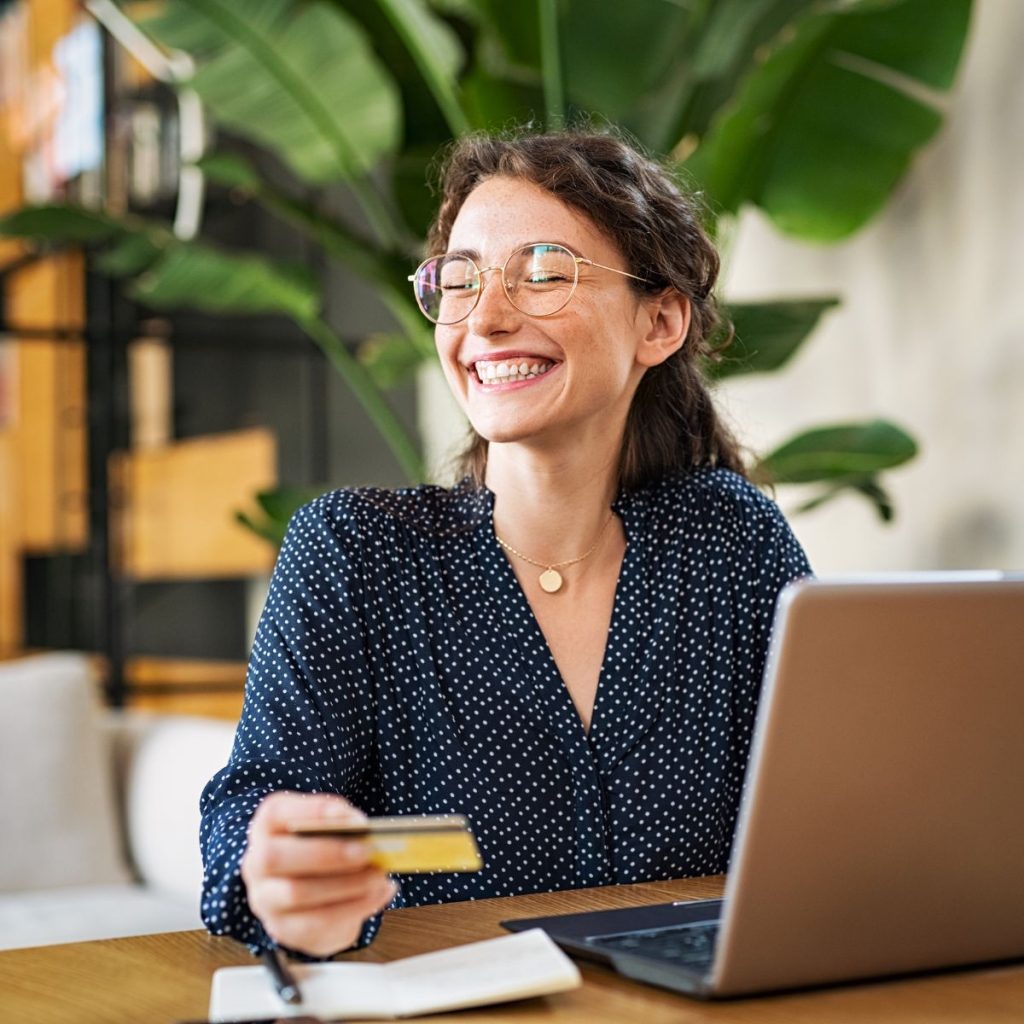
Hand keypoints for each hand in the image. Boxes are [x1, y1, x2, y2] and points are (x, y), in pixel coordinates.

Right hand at [241, 791, 396, 957]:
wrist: (314, 897)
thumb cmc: (325, 848)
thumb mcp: (329, 827)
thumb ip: (342, 823)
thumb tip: (363, 829)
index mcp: (267, 825)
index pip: (275, 813)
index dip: (313, 811)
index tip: (354, 818)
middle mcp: (256, 862)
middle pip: (275, 857)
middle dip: (326, 853)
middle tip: (367, 851)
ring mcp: (265, 899)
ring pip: (296, 893)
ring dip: (345, 884)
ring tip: (379, 876)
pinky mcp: (283, 929)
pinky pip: (314, 923)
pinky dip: (353, 908)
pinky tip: (379, 894)